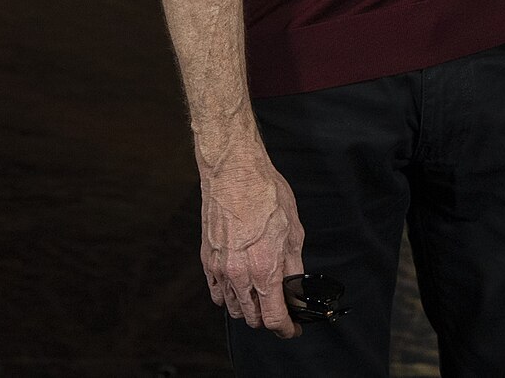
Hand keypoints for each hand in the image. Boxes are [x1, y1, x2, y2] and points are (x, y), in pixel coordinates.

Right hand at [201, 146, 306, 337]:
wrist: (235, 175)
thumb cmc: (266, 196)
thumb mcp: (293, 231)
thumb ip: (294, 266)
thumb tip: (297, 288)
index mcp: (265, 269)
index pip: (274, 316)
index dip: (286, 328)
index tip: (292, 329)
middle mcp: (240, 275)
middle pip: (253, 317)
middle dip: (269, 318)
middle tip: (281, 309)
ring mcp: (220, 270)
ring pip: (234, 308)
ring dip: (249, 309)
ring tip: (262, 298)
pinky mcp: (208, 261)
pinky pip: (217, 293)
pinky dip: (229, 297)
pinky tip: (239, 289)